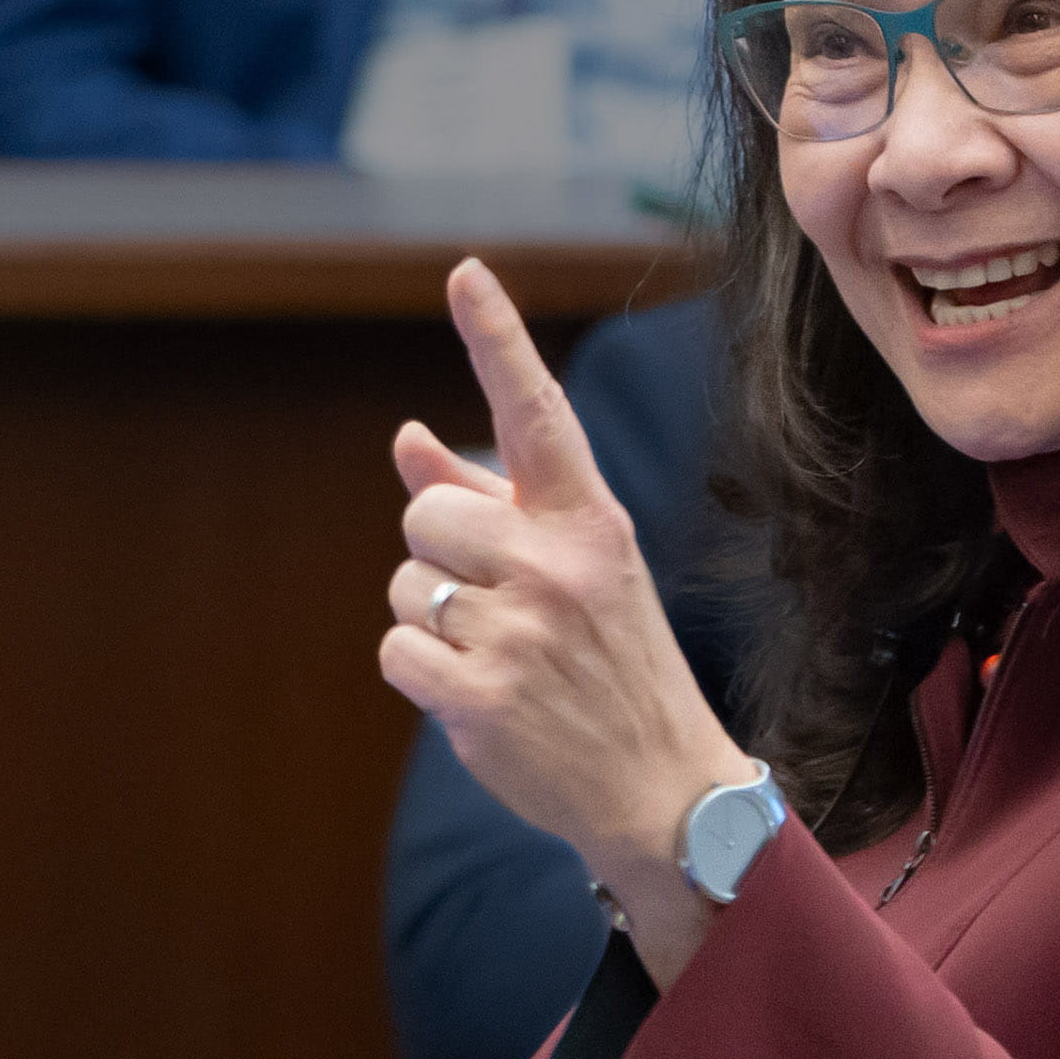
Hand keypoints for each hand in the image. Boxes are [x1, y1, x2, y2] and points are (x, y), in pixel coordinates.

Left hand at [378, 261, 759, 957]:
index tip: (464, 272)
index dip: (495, 338)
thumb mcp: (574, 569)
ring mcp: (523, 633)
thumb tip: (407, 437)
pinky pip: (398, 651)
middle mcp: (559, 564)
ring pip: (407, 586)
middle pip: (426, 512)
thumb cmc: (609, 660)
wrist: (662, 786)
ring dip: (435, 622)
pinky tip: (479, 696)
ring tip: (503, 657)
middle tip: (500, 604)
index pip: (535, 413)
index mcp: (588, 520)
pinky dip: (421, 675)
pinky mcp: (484, 698)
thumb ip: (490, 501)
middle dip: (440, 554)